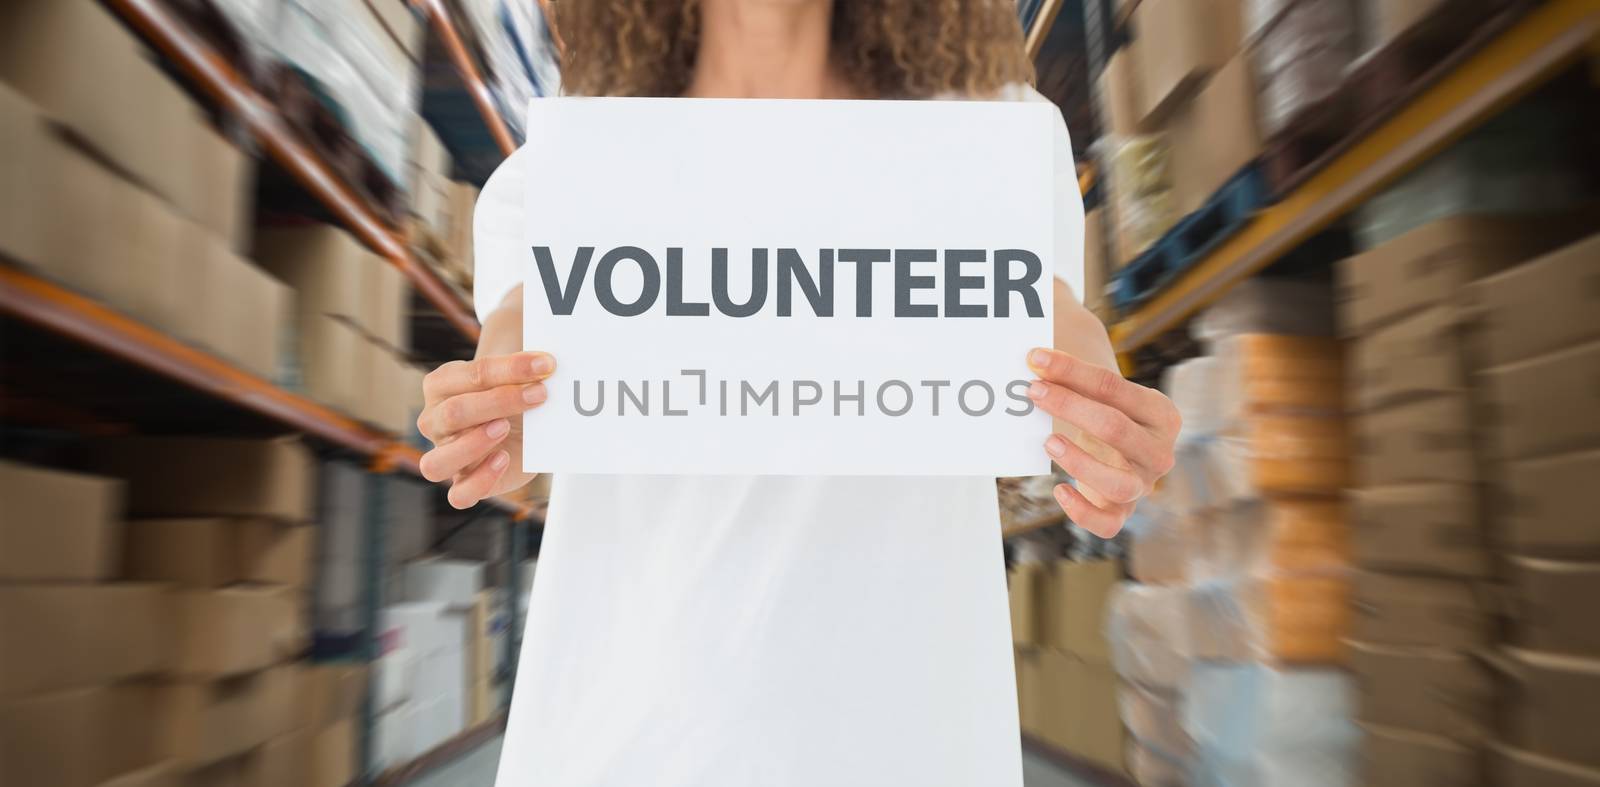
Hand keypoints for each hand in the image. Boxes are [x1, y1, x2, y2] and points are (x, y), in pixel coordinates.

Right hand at [417, 351, 554, 507]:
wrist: (518, 424)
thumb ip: (524, 365)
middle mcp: (435, 421)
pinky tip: (504, 460)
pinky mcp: (464, 482)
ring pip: (438, 461)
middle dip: (501, 401)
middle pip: (455, 412)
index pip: (471, 375)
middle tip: (540, 393)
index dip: (510, 369)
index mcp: (441, 385)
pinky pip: (459, 495)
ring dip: (473, 444)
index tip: (545, 364)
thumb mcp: (515, 376)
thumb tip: (549, 359)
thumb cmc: (512, 396)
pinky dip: (480, 480)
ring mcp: (444, 455)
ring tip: (505, 428)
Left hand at [1025, 348, 1179, 536]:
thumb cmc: (1105, 411)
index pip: (1114, 388)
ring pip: (1119, 482)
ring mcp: (1144, 484)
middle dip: (1069, 406)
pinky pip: (1109, 524)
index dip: (1072, 371)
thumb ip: (1073, 373)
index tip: (1035, 359)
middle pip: (1115, 428)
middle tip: (1032, 392)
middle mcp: (1159, 451)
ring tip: (1047, 442)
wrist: (1118, 446)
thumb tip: (1032, 355)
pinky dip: (1083, 512)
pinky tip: (1059, 490)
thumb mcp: (1100, 392)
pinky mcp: (1123, 511)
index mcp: (1161, 413)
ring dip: (1079, 461)